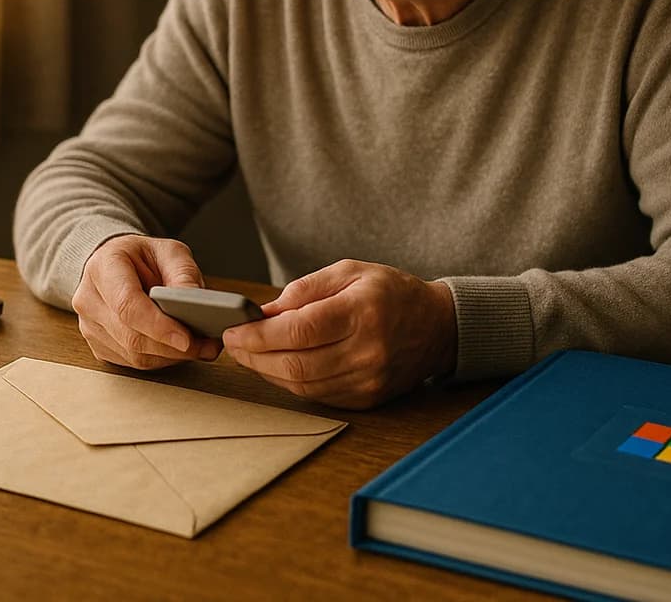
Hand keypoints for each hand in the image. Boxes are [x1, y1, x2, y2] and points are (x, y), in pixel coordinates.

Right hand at [71, 235, 222, 369]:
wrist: (114, 265)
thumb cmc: (141, 257)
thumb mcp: (168, 251)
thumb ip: (183, 272)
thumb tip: (194, 301)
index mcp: (104, 267)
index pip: (128, 305)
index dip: (158, 326)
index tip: (186, 339)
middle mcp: (89, 299)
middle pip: (131, 336)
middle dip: (173, 347)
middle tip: (206, 346)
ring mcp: (89, 325)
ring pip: (133, 354)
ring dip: (170, 356)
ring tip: (198, 346)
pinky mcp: (98, 345)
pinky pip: (131, 362)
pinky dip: (159, 359)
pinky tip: (176, 349)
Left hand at [221, 260, 456, 409]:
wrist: (437, 328)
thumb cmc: (391, 293)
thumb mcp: (349, 271)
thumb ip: (305, 290)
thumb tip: (263, 311)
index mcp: (362, 312)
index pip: (299, 330)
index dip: (258, 334)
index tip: (233, 329)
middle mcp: (366, 351)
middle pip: (295, 363)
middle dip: (254, 356)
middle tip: (232, 344)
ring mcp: (367, 380)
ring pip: (302, 384)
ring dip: (267, 372)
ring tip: (248, 355)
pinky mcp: (366, 399)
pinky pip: (317, 395)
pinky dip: (290, 382)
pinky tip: (276, 367)